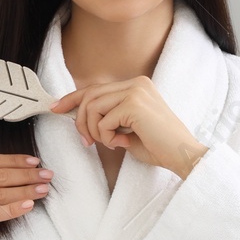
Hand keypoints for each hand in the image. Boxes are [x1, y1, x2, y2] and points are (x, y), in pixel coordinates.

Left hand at [50, 78, 207, 179]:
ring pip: (92, 107)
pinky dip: (106, 136)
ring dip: (94, 130)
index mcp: (135, 85)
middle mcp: (136, 83)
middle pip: (89, 95)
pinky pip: (103, 121)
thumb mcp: (126, 128)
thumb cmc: (158, 146)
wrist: (183, 155)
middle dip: (79, 120)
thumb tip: (80, 118)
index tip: (56, 107)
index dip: (72, 98)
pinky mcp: (134, 104)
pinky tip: (122, 143)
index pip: (95, 87)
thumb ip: (107, 118)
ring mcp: (135, 91)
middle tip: (86, 141)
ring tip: (110, 143)